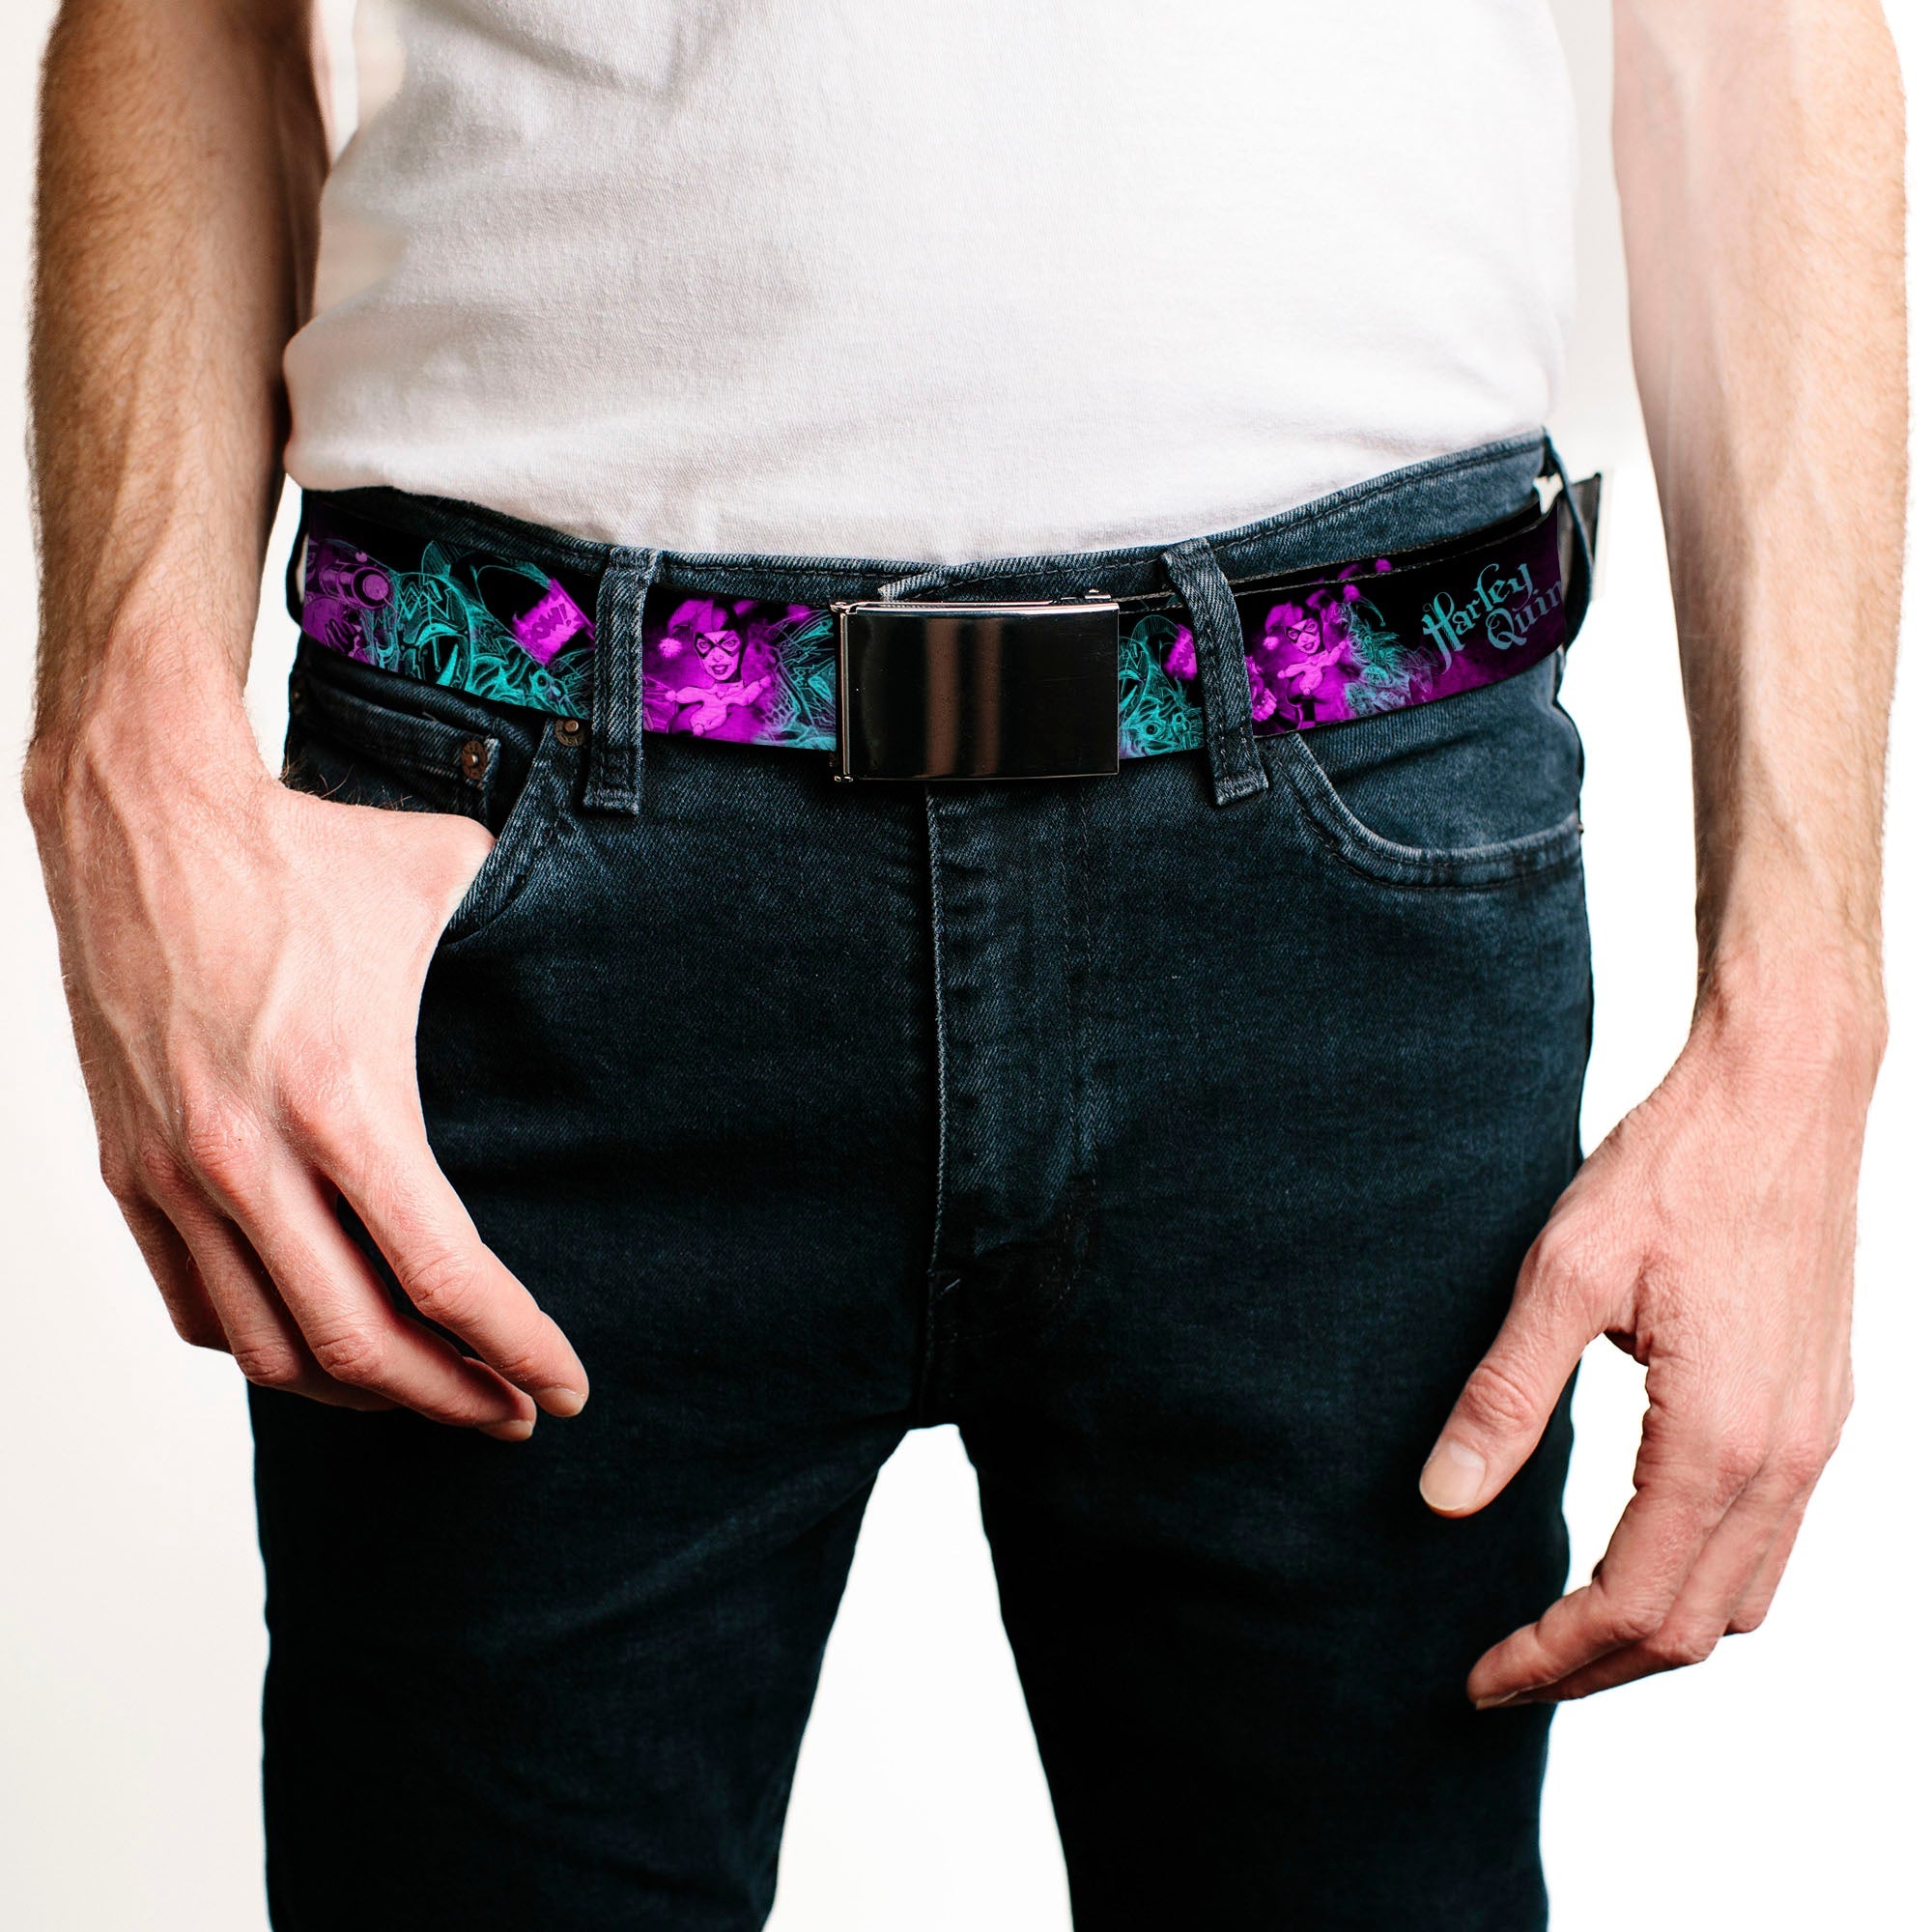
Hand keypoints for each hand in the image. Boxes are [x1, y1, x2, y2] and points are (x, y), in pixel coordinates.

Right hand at [25, 688, 588, 1438]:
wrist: (141, 815)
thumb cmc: (305, 850)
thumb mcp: (445, 884)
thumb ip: (524, 941)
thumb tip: (596, 953)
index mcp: (344, 1098)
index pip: (446, 1276)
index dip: (518, 1349)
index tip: (568, 1389)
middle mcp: (250, 1156)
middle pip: (362, 1343)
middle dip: (454, 1399)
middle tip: (514, 1412)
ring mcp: (176, 1172)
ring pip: (270, 1347)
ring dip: (361, 1391)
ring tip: (429, 1388)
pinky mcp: (126, 1168)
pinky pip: (196, 1306)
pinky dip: (266, 1346)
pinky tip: (321, 1342)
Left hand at [1418, 965, 1880, 1704]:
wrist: (1782, 1094)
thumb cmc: (1673, 1169)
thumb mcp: (1563, 1274)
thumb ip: (1506, 1396)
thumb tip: (1443, 1500)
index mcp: (1722, 1438)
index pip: (1634, 1605)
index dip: (1550, 1658)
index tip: (1478, 1677)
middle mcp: (1787, 1458)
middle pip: (1696, 1627)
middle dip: (1596, 1669)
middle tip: (1504, 1672)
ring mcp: (1816, 1437)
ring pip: (1745, 1597)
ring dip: (1654, 1635)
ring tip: (1561, 1634)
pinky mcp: (1821, 1409)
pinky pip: (1771, 1540)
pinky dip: (1702, 1580)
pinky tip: (1637, 1553)